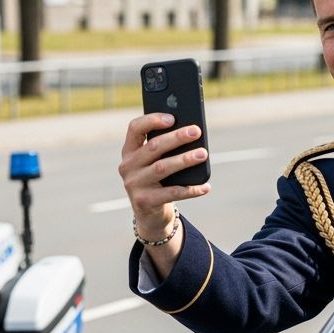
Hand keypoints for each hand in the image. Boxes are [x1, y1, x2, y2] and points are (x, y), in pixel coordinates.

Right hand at [119, 112, 209, 270]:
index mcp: (129, 151)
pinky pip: (171, 193)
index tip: (172, 117)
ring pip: (162, 168)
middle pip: (153, 147)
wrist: (150, 215)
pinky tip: (206, 186)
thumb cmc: (158, 181)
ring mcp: (133, 185)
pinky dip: (191, 189)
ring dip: (184, 160)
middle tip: (196, 131)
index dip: (152, 120)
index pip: (135, 128)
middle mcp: (127, 166)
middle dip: (176, 138)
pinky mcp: (144, 202)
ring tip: (203, 154)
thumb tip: (191, 133)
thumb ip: (165, 148)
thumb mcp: (155, 163)